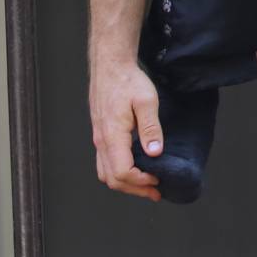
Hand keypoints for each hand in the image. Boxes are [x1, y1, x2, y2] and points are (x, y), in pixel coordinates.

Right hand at [89, 59, 162, 200]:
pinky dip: (119, 172)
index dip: (141, 181)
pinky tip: (135, 168)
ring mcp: (98, 138)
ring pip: (106, 173)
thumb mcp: (146, 101)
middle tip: (156, 190)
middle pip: (112, 179)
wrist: (110, 65)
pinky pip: (104, 163)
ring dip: (125, 183)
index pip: (122, 172)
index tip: (158, 178)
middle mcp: (101, 140)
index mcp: (112, 135)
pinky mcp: (100, 134)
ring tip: (146, 184)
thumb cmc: (128, 80)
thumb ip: (150, 128)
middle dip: (135, 189)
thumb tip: (155, 153)